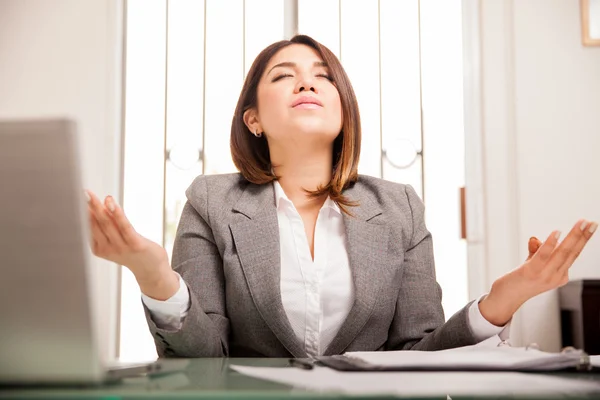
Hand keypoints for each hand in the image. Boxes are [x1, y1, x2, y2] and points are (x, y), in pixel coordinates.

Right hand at [86, 190, 178, 299]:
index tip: (75, 197)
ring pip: (106, 224)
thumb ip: (109, 224)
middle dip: (87, 207)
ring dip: (98, 207)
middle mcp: (107, 249)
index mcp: (99, 248)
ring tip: (90, 195)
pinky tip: (110, 203)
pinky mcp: (135, 244)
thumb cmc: (134, 252)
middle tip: (80, 193)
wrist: (153, 271)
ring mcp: (121, 247)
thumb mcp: (117, 238)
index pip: (88, 227)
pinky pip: (124, 226)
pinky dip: (116, 214)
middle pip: (95, 224)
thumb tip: (99, 203)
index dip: (82, 212)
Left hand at [479, 219, 596, 325]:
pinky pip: (543, 256)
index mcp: (560, 275)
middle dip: (583, 236)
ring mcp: (545, 275)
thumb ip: (536, 252)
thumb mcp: (531, 264)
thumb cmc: (520, 281)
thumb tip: (535, 238)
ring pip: (562, 253)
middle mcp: (556, 276)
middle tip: (592, 223)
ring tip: (581, 223)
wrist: (506, 298)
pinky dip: (550, 244)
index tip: (591, 225)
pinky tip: (557, 232)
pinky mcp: (531, 272)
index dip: (583, 240)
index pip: (574, 254)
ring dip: (573, 237)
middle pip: (572, 253)